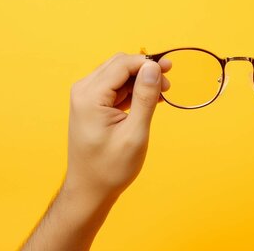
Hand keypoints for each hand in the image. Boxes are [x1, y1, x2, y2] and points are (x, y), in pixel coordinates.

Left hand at [64, 52, 170, 200]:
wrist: (91, 189)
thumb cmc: (110, 167)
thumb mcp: (134, 133)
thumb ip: (145, 97)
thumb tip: (154, 67)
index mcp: (90, 96)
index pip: (122, 64)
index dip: (147, 63)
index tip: (170, 69)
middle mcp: (84, 91)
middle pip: (119, 65)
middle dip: (145, 70)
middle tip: (168, 83)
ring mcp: (86, 98)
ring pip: (119, 75)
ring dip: (141, 80)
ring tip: (162, 94)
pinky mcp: (92, 105)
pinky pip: (116, 87)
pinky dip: (134, 90)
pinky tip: (150, 100)